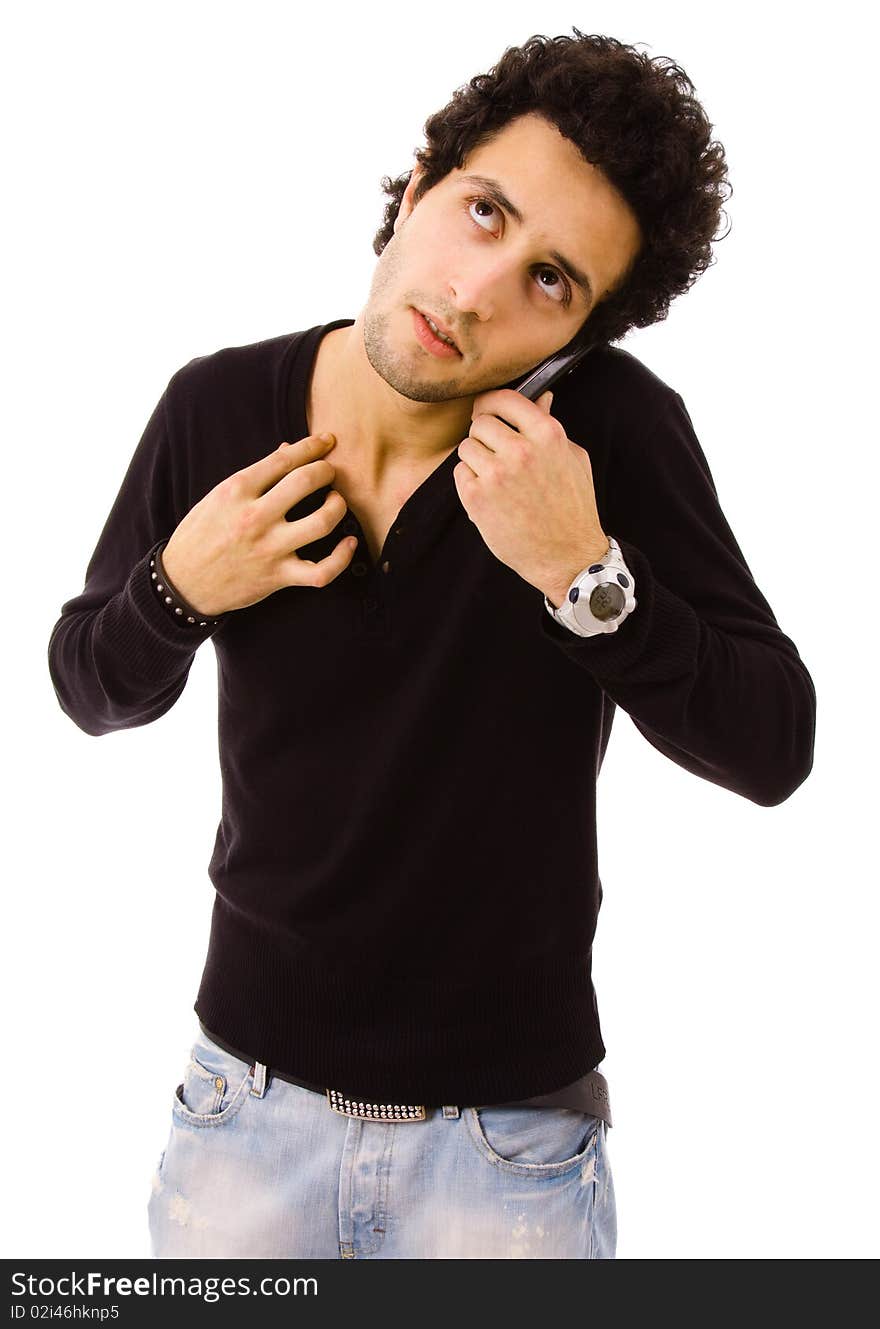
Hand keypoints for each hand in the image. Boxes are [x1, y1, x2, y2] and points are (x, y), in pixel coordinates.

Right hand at [160, 434, 356, 615]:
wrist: (183, 583)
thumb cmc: (200, 535)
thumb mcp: (218, 497)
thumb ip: (254, 476)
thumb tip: (287, 450)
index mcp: (236, 491)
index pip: (284, 459)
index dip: (311, 446)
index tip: (325, 441)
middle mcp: (255, 517)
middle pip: (306, 482)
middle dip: (326, 471)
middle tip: (330, 472)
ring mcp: (269, 548)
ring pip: (321, 522)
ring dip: (338, 507)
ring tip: (336, 502)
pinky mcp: (278, 577)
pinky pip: (322, 571)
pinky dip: (342, 558)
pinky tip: (349, 543)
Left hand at [453, 388, 608, 604]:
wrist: (567, 556)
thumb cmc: (573, 508)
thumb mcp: (572, 459)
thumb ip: (551, 427)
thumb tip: (542, 397)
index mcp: (547, 434)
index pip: (504, 399)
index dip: (491, 403)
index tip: (486, 410)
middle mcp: (520, 451)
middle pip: (481, 423)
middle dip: (485, 437)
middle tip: (496, 456)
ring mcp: (496, 474)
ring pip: (466, 447)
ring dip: (476, 460)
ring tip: (496, 480)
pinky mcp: (477, 498)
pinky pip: (459, 473)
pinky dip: (470, 483)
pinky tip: (490, 496)